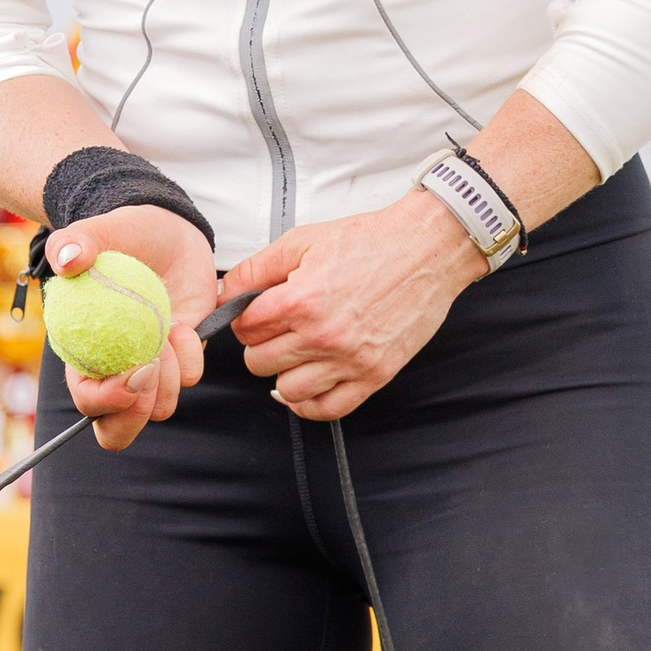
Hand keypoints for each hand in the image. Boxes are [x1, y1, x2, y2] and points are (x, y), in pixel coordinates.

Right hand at [44, 203, 217, 451]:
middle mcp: (114, 371)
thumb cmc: (123, 234)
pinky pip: (191, 377)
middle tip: (151, 369)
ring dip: (169, 377)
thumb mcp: (98, 231)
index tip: (134, 369)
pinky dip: (191, 355)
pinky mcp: (183, 358)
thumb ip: (76, 241)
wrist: (167, 230)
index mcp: (82, 355)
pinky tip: (181, 322)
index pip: (86, 404)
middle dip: (136, 413)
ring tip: (167, 330)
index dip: (107, 400)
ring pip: (160, 408)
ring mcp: (151, 369)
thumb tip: (65, 260)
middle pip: (117, 430)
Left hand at [226, 190, 483, 420]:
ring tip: (294, 353)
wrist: (427, 249)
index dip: (242, 318)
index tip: (255, 314)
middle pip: (259, 362)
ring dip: (283, 373)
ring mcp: (351, 359)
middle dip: (260, 345)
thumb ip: (256, 269)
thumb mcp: (303, 241)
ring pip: (288, 390)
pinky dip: (310, 403)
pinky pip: (329, 409)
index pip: (244, 328)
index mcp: (301, 300)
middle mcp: (324, 335)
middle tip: (276, 330)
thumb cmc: (371, 241)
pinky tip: (306, 386)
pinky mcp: (375, 375)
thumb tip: (223, 292)